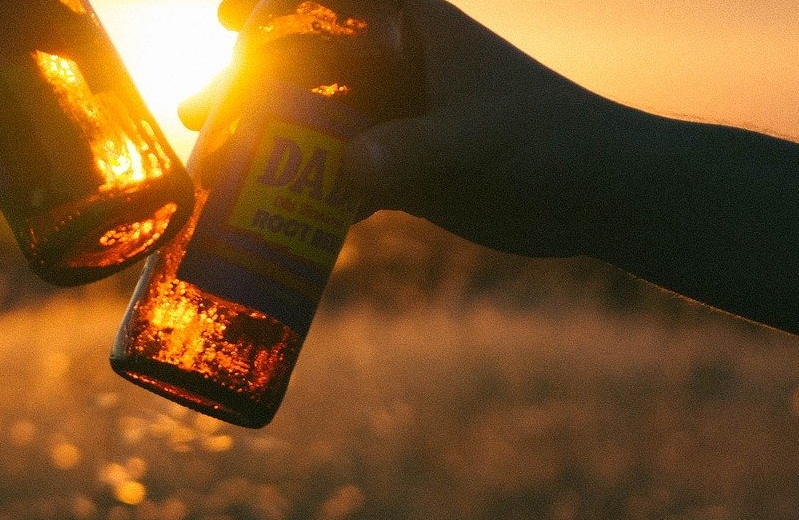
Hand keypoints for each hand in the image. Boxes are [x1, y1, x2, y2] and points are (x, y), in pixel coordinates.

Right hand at [184, 0, 646, 257]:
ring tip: (208, 165)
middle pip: (301, 61)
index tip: (227, 22)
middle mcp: (394, 65)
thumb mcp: (479, 140)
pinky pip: (330, 176)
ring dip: (258, 142)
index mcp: (412, 27)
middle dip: (244, 85)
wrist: (600, 196)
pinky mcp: (398, 170)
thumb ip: (414, 151)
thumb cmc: (552, 141)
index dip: (273, 2)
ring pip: (308, 122)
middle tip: (198, 114)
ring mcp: (392, 118)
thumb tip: (346, 169)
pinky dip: (296, 194)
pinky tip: (258, 218)